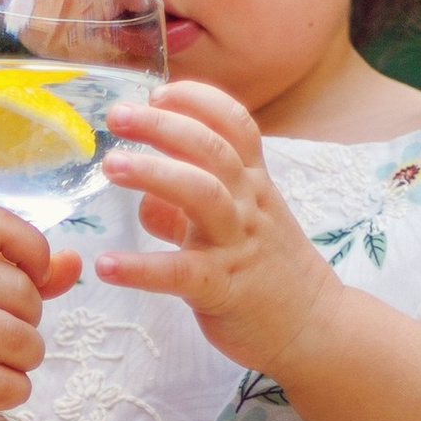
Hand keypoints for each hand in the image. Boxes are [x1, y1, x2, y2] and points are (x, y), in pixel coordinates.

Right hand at [0, 201, 80, 417]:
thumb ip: (25, 268)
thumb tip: (74, 263)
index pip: (0, 224)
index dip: (33, 250)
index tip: (31, 275)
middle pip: (24, 293)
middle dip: (29, 319)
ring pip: (23, 341)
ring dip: (25, 359)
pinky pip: (8, 385)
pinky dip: (12, 392)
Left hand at [98, 85, 342, 379]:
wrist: (314, 328)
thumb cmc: (268, 272)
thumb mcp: (237, 226)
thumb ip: (190, 207)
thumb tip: (146, 198)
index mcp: (253, 184)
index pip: (234, 125)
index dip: (198, 102)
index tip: (159, 92)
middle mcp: (248, 205)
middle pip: (212, 150)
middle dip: (164, 126)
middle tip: (118, 115)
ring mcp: (237, 245)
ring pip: (201, 195)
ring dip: (154, 174)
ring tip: (111, 165)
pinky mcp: (223, 288)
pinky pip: (180, 273)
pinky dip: (141, 268)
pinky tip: (106, 265)